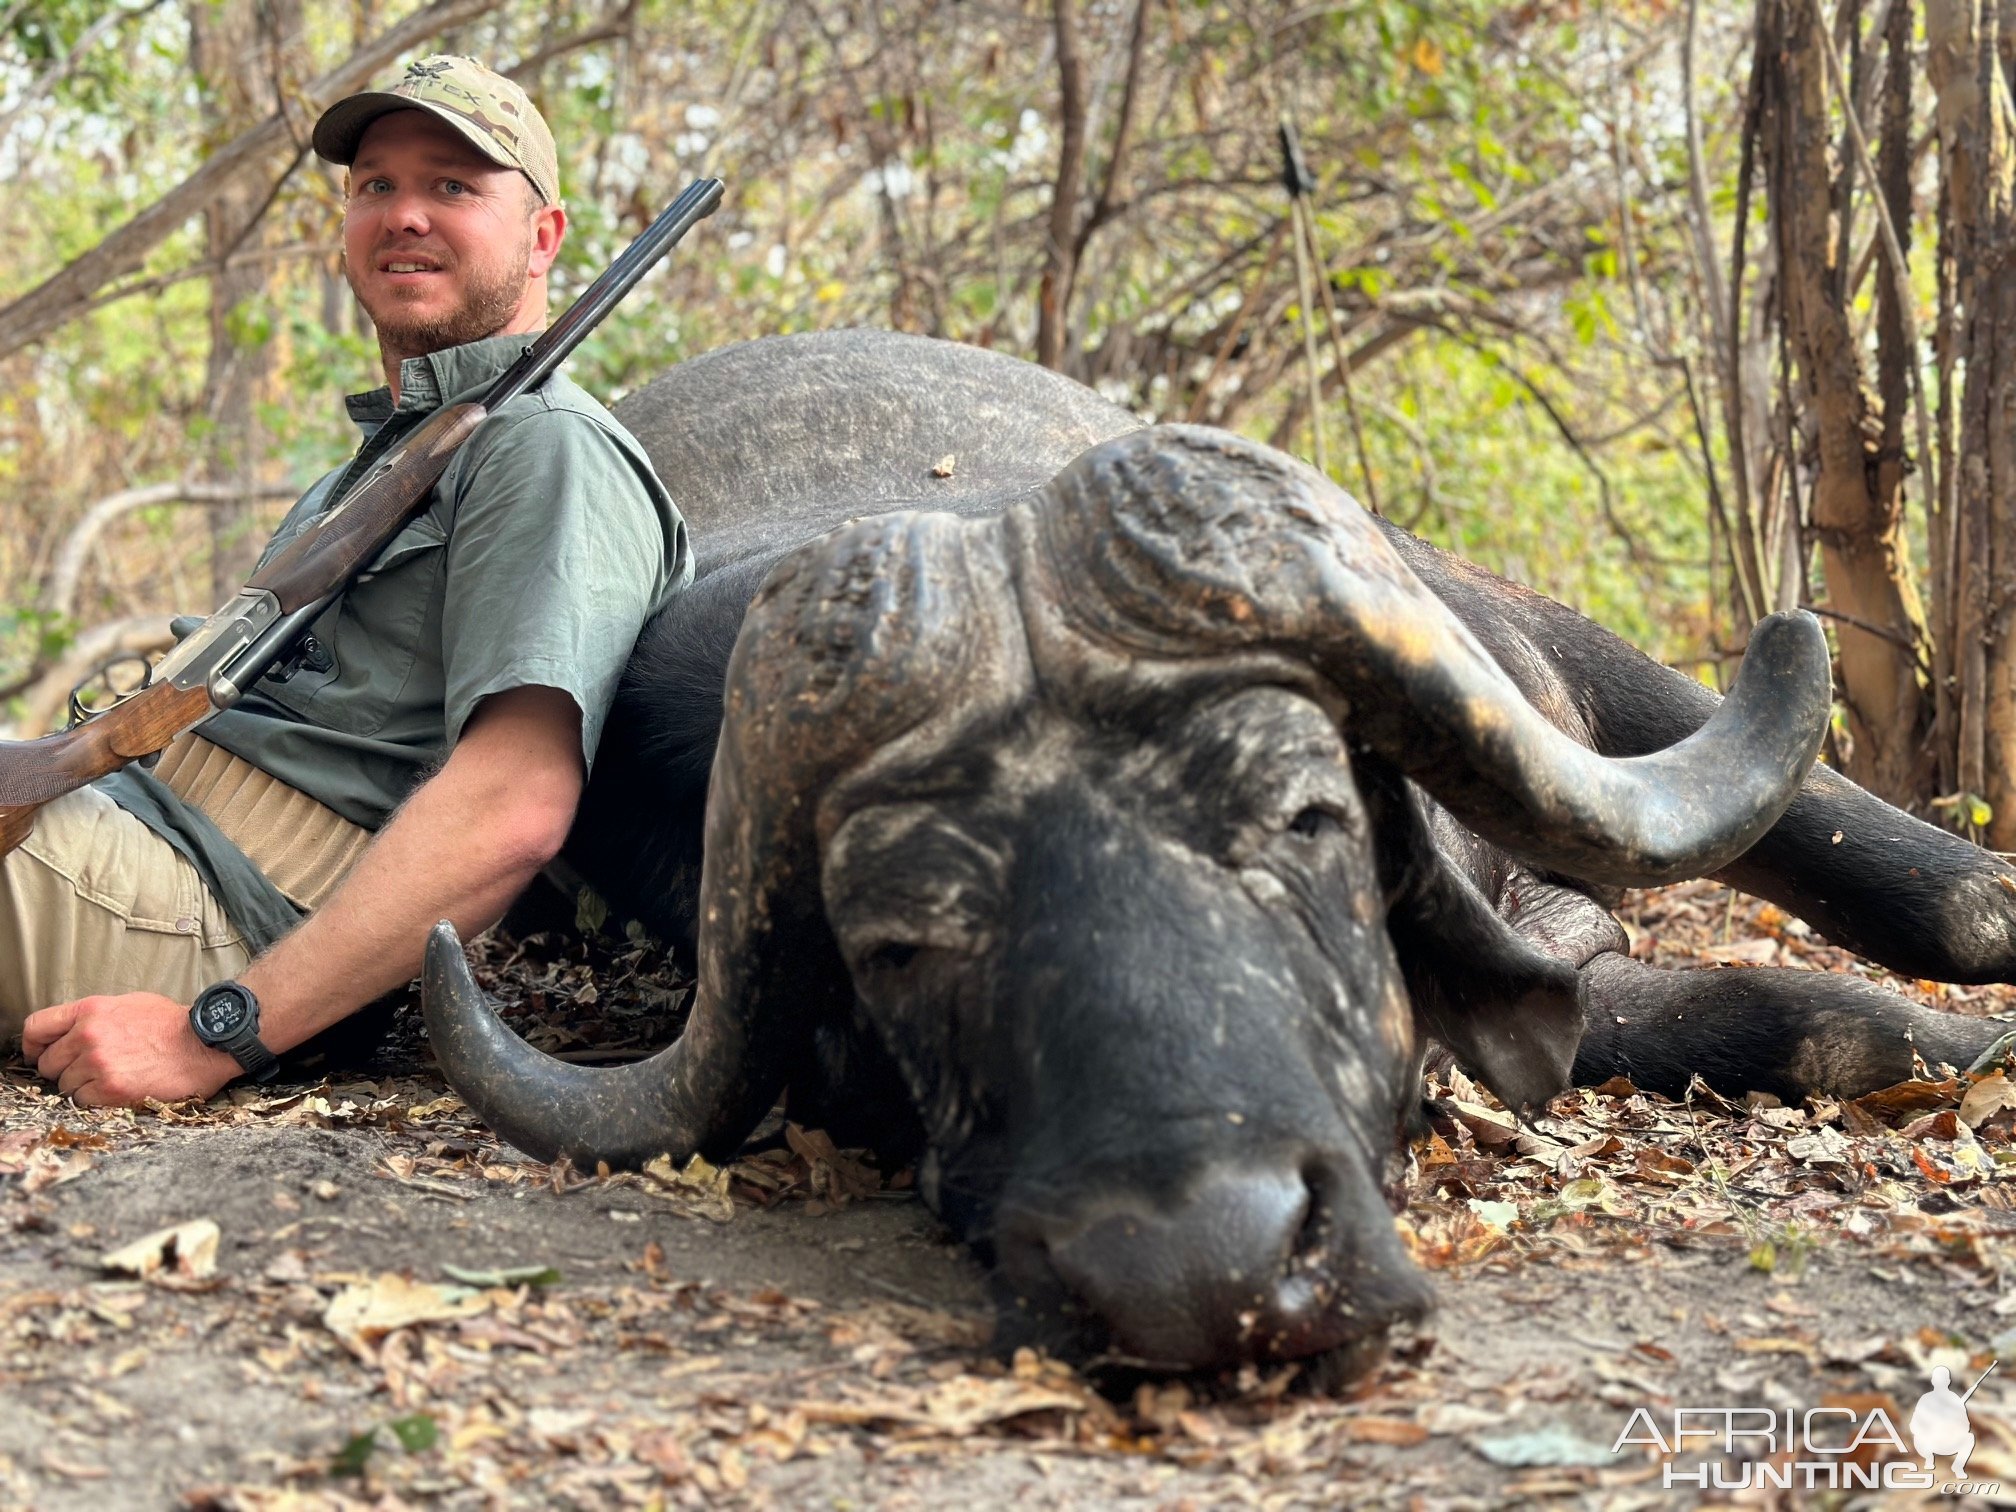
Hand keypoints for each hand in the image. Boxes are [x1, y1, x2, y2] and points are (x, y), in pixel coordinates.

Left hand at [20, 993, 237, 1107]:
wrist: (207, 1044)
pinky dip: (97, 1100)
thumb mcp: (130, 1004)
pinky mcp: (111, 1089)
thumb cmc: (174, 1024)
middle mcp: (89, 1035)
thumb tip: (69, 1033)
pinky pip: (82, 1101)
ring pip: (65, 1086)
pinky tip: (119, 1089)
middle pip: (48, 1063)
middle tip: (89, 1070)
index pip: (36, 1028)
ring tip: (112, 1078)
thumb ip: (94, 1017)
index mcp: (91, 1010)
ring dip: (83, 1087)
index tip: (40, 1054)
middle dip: (64, 1069)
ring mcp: (98, 1063)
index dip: (33, 1046)